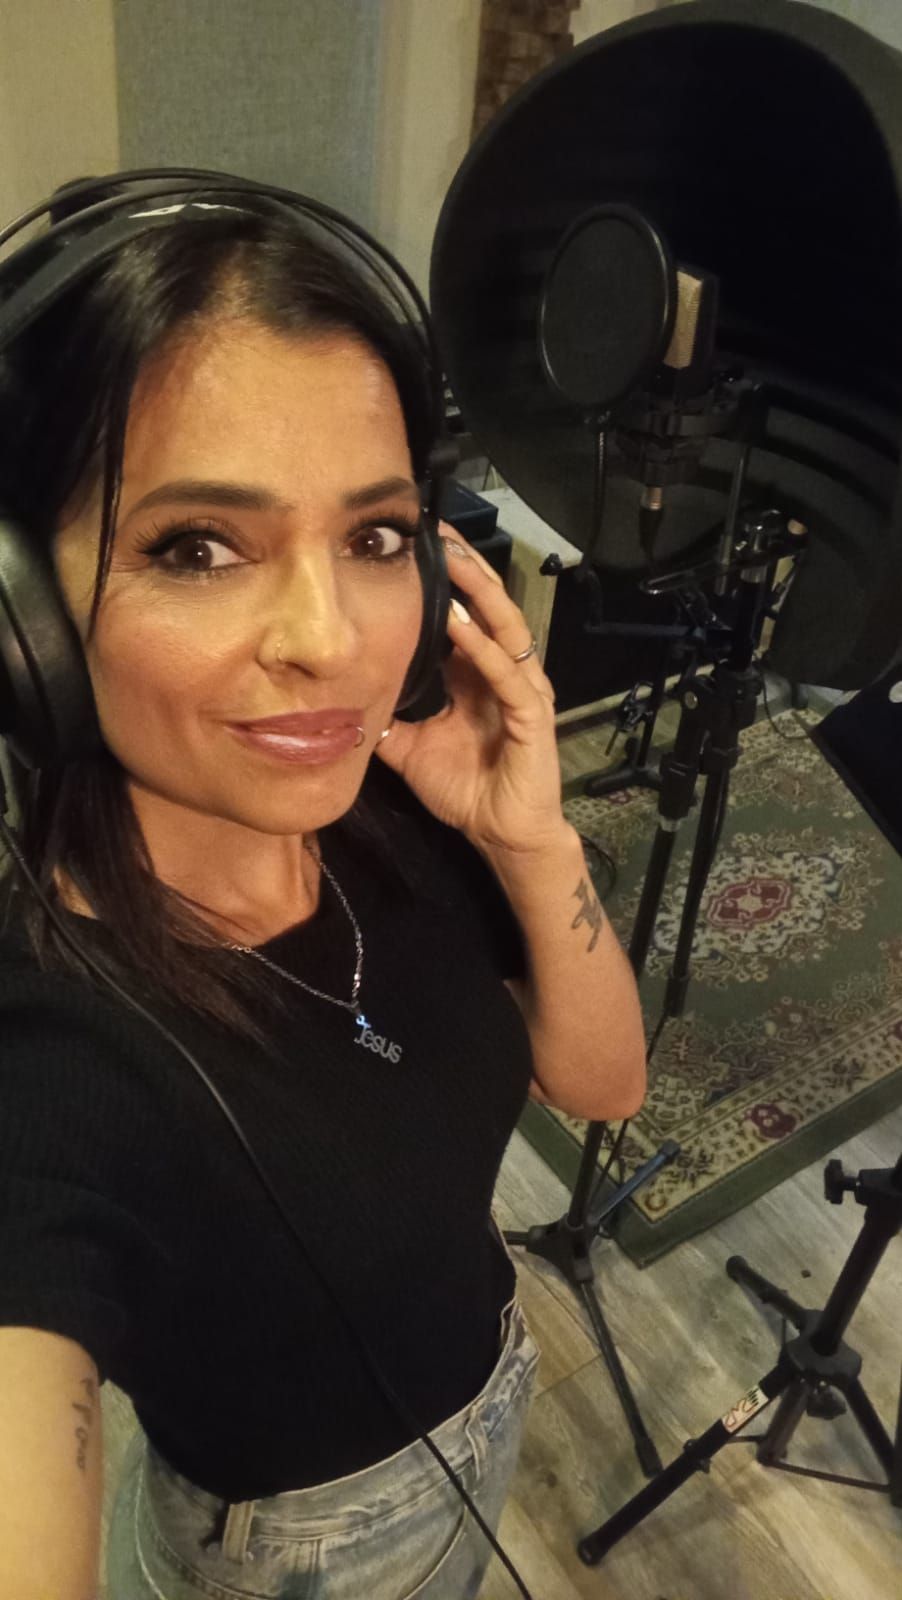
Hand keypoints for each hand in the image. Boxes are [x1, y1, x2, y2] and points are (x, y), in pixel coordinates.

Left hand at [374, 520, 567, 855]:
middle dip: (466, 567)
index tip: (415, 546)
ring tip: (454, 562)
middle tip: (438, 530)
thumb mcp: (410, 746)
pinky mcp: (533, 719)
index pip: (465, 613)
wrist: (503, 835)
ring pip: (506, 629)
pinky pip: (508, 678)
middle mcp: (503, 675)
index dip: (446, 580)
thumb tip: (339, 696)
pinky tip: (462, 628)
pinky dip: (483, 650)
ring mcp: (522, 693)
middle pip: (490, 607)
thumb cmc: (465, 789)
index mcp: (477, 676)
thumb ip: (384, 716)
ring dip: (479, 595)